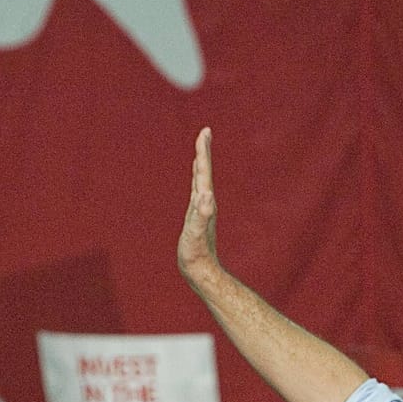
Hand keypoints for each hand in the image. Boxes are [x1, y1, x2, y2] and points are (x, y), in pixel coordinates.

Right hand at [177, 127, 220, 281]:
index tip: (205, 131)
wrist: (201, 270)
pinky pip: (197, 191)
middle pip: (204, 171)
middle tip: (205, 132)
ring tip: (200, 151)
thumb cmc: (196, 254)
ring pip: (201, 180)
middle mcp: (206, 202)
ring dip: (201, 164)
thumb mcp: (196, 234)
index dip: (203, 151)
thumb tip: (206, 195)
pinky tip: (197, 181)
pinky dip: (196, 181)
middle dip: (203, 151)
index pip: (203, 171)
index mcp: (205, 202)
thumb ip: (201, 215)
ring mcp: (202, 209)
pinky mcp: (197, 216)